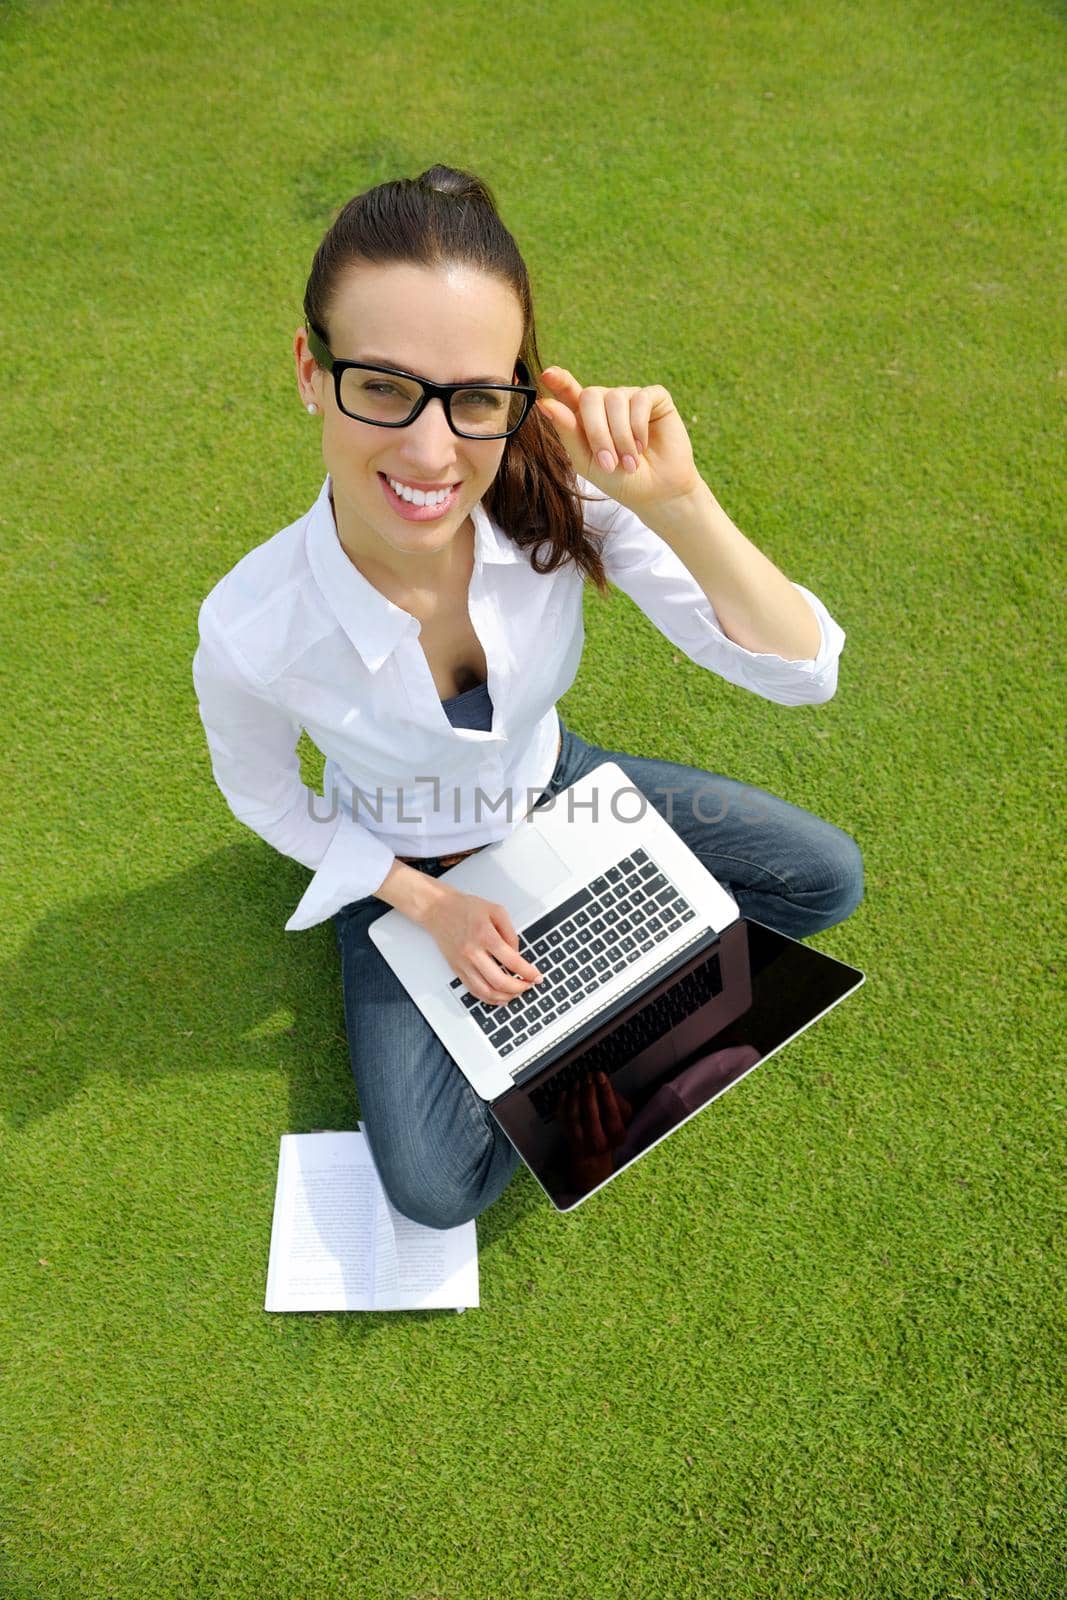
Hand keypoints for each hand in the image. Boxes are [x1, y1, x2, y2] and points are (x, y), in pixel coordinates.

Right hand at [421, 885, 543, 1006]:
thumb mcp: (495, 910)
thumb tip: (517, 954)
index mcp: (485, 935)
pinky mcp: (456, 969)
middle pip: (500, 981)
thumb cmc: (464, 907)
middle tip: (529, 986)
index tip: (536, 976)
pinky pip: (473, 990)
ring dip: (505, 997)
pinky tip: (499, 997)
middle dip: (519, 988)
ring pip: (486, 991)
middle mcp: (472, 952)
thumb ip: (510, 932)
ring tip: (516, 993)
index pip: (512, 961)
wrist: (437, 909)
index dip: (528, 972)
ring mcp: (463, 963)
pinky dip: (489, 998)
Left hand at [536, 365, 703, 514]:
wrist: (657, 493)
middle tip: (608, 464)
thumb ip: (567, 432)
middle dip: (597, 432)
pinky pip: (640, 399)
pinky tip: (642, 446)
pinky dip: (638, 427)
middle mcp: (606, 402)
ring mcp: (631, 397)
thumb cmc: (620, 480)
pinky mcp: (655, 397)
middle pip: (590, 396)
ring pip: (615, 399)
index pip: (568, 391)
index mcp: (585, 416)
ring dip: (620, 436)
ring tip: (629, 462)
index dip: (558, 381)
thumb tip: (544, 403)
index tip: (547, 375)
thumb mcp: (586, 461)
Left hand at [554, 1068, 633, 1188]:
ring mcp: (582, 1143)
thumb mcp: (622, 1118)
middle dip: (589, 1092)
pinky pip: (562, 1120)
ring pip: (575, 1117)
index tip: (600, 1075)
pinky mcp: (568, 1140)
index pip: (611, 1112)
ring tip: (577, 1082)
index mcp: (617, 1135)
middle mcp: (600, 1142)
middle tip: (588, 1076)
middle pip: (591, 1114)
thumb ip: (618, 1102)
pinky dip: (562, 1104)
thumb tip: (604, 1085)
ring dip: (575, 1096)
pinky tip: (565, 1092)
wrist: (594, 1155)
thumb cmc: (609, 1130)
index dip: (605, 1092)